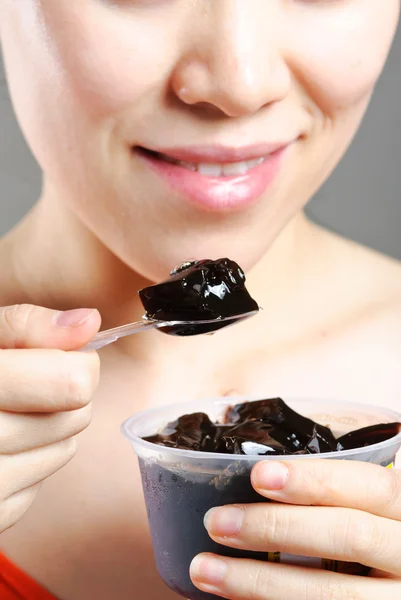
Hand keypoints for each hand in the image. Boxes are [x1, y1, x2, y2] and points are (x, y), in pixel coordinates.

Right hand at [0, 304, 100, 533]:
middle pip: (75, 417)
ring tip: (6, 413)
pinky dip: (29, 461)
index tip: (60, 354)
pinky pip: (41, 482)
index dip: (78, 362)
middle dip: (63, 394)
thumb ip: (26, 326)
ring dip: (49, 428)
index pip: (70, 384)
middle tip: (27, 383)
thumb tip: (88, 321)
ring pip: (65, 449)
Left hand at [190, 459, 400, 598]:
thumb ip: (343, 501)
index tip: (260, 475)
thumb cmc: (382, 542)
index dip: (316, 480)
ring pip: (333, 595)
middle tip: (217, 522)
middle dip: (276, 527)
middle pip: (349, 536)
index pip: (372, 486)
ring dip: (258, 582)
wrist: (396, 588)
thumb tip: (263, 479)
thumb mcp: (378, 516)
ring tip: (205, 569)